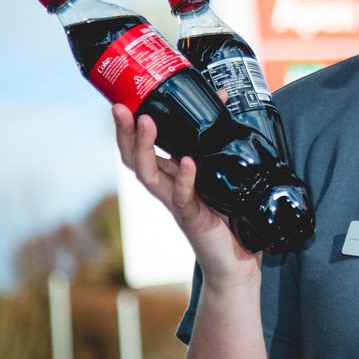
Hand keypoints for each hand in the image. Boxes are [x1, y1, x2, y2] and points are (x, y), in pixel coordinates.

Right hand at [111, 104, 256, 284]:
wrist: (237, 262)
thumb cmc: (229, 216)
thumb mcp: (223, 168)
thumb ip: (218, 138)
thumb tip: (218, 96)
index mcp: (172, 176)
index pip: (143, 148)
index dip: (132, 126)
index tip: (126, 100)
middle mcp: (168, 188)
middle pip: (134, 159)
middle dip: (125, 132)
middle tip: (121, 108)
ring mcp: (177, 203)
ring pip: (148, 175)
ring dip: (145, 148)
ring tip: (147, 123)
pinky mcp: (192, 218)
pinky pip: (182, 197)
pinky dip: (184, 178)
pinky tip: (187, 162)